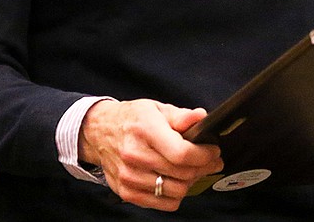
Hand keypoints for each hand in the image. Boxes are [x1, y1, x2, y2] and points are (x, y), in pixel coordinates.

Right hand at [79, 99, 222, 210]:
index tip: (214, 151)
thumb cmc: (132, 119)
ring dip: (192, 182)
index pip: (181, 153)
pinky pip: (162, 203)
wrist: (99, 133)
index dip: (204, 155)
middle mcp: (135, 156)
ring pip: (175, 191)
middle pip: (182, 173)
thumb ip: (181, 116)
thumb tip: (201, 118)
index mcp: (145, 130)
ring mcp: (130, 177)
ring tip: (196, 170)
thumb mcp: (156, 108)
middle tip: (212, 160)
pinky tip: (178, 180)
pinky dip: (176, 195)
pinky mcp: (127, 192)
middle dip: (204, 168)